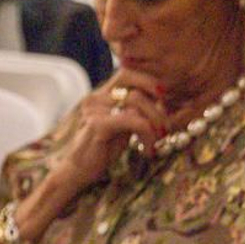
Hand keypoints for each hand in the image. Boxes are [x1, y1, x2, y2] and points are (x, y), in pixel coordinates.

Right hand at [48, 71, 167, 194]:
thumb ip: (137, 109)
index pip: (127, 73)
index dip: (149, 81)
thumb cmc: (103, 148)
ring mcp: (94, 109)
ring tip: (158, 140)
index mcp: (100, 94)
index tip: (164, 98)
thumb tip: (164, 99)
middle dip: (158, 107)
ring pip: (137, 103)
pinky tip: (148, 149)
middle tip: (166, 127)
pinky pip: (134, 121)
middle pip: (135, 88)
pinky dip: (148, 134)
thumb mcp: (124, 124)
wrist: (78, 170)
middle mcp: (95, 98)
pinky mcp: (97, 124)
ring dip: (155, 123)